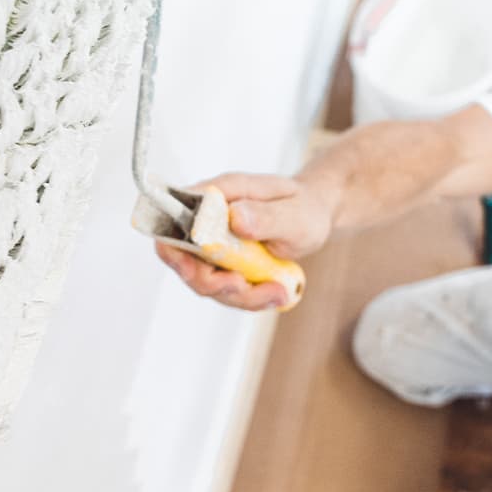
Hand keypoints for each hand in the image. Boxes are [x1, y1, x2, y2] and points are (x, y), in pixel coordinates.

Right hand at [155, 172, 331, 310]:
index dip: (176, 248)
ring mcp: (215, 243)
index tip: (198, 269)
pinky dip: (250, 297)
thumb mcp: (294, 214)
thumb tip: (235, 217)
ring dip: (240, 295)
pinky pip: (227, 289)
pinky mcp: (226, 263)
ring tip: (279, 292)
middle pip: (186, 260)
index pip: (176, 219)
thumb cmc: (304, 208)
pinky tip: (277, 293)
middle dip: (214, 283)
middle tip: (247, 288)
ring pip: (208, 281)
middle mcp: (210, 218)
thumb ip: (266, 216)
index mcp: (220, 194)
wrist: (315, 215)